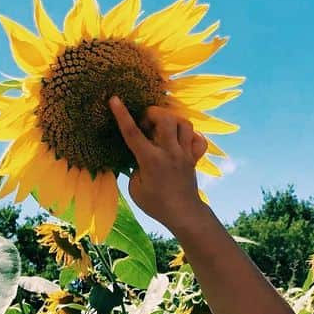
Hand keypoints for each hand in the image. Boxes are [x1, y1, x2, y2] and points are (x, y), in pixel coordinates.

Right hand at [108, 95, 210, 232]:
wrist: (183, 214)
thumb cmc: (155, 204)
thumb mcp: (135, 188)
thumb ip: (135, 167)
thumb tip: (138, 155)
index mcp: (150, 160)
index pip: (132, 133)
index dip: (122, 114)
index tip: (115, 99)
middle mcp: (169, 152)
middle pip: (165, 118)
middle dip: (153, 113)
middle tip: (146, 124)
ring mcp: (184, 154)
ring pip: (184, 123)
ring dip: (172, 121)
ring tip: (164, 130)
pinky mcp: (194, 158)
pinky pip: (198, 139)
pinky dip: (191, 135)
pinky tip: (181, 140)